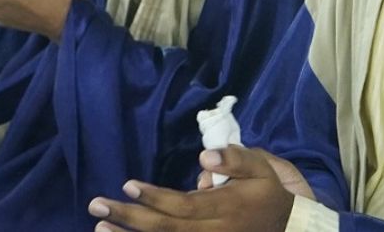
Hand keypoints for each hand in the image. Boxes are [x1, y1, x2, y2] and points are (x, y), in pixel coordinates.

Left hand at [89, 147, 303, 231]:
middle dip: (128, 218)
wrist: (288, 230)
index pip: (183, 207)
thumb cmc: (267, 193)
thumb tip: (205, 158)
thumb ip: (235, 159)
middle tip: (96, 206)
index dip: (154, 198)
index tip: (128, 186)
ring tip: (99, 227)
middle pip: (165, 229)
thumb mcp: (260, 168)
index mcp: (224, 209)